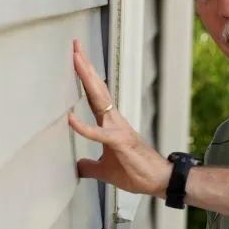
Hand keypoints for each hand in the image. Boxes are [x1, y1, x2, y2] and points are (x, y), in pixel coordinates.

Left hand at [68, 40, 171, 196]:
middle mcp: (114, 120)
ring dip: (87, 79)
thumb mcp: (105, 170)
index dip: (85, 78)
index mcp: (110, 123)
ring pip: (99, 99)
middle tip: (75, 47)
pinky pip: (99, 134)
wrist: (158, 181)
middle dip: (85, 67)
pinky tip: (70, 119)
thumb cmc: (135, 172)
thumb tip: (77, 167)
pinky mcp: (119, 143)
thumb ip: (90, 166)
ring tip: (77, 61)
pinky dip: (84, 127)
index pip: (94, 95)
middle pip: (96, 89)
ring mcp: (117, 129)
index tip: (76, 60)